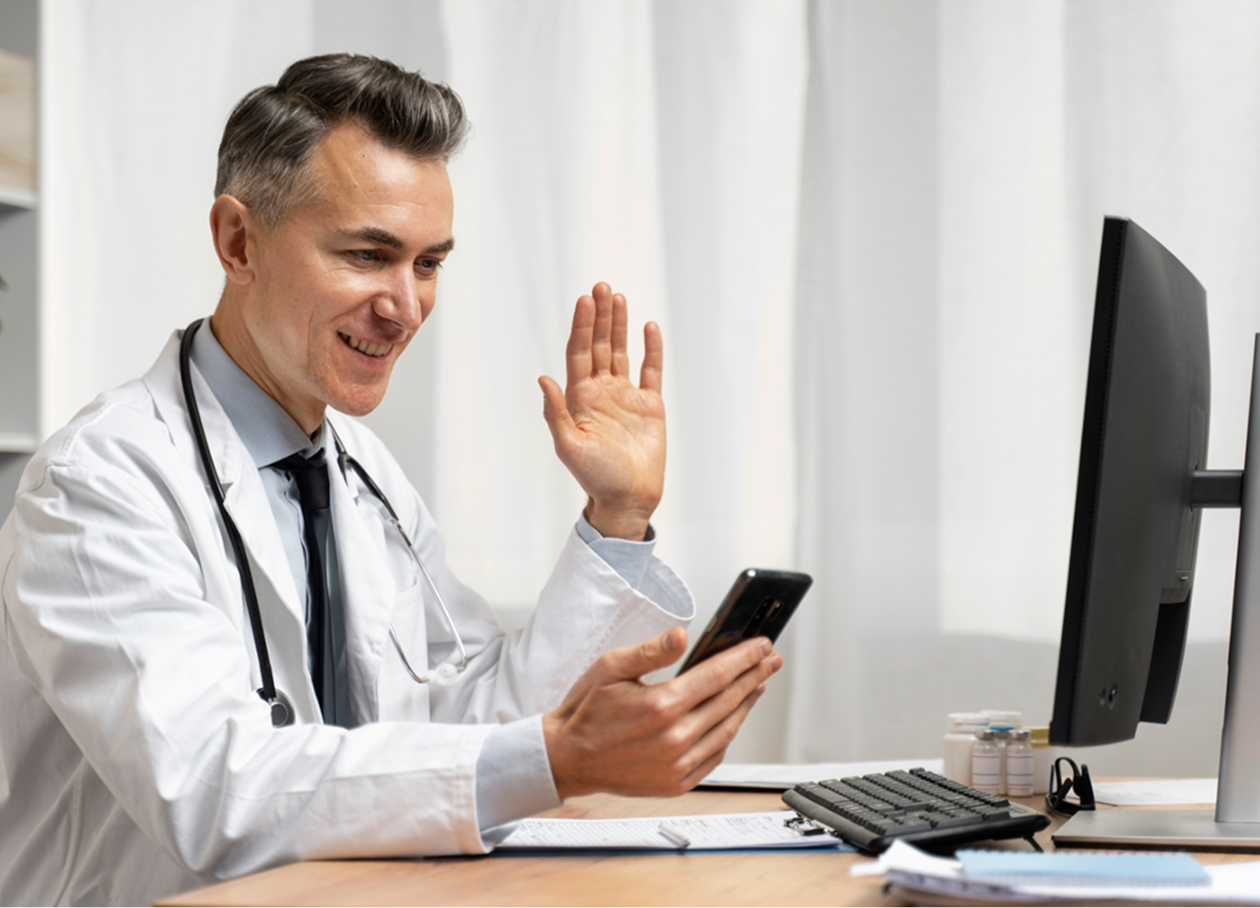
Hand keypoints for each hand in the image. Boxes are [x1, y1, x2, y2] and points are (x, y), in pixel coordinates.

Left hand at [539, 282, 664, 539]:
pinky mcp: (650, 406)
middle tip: (600, 286)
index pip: (580, 353)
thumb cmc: (595, 477)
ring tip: (618, 297)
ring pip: (623, 352)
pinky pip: (651, 371)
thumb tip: (543, 378)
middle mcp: (602, 391)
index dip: (582, 326)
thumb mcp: (569, 446)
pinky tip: (649, 327)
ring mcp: (627, 396)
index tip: (584, 301)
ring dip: (620, 325)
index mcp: (580, 398)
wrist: (627, 498)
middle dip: (600, 317)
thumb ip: (557, 412)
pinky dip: (651, 349)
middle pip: (600, 345)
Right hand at [542, 628, 782, 798]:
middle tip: (771, 660)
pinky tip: (732, 717)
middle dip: (754, 675)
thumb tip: (681, 635)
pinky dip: (728, 734)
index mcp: (661, 706)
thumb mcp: (611, 668)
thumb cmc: (586, 711)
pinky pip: (714, 755)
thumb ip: (651, 651)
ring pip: (727, 729)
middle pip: (729, 700)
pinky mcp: (677, 782)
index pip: (717, 675)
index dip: (744, 658)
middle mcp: (674, 738)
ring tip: (757, 684)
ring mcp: (678, 764)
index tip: (762, 646)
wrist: (568, 757)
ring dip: (746, 704)